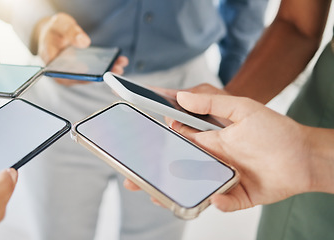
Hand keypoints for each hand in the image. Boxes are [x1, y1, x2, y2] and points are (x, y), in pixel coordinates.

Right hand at [35, 13, 127, 85]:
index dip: (78, 76)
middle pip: (81, 78)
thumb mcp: (60, 25)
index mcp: (52, 65)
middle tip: (113, 70)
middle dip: (99, 75)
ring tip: (120, 65)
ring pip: (90, 76)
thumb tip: (84, 42)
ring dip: (106, 72)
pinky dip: (106, 67)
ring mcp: (74, 73)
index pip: (65, 75)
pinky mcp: (82, 70)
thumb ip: (71, 32)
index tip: (90, 71)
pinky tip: (118, 61)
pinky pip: (95, 71)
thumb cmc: (55, 29)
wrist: (56, 32)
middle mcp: (63, 73)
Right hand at [126, 92, 316, 211]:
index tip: (136, 140)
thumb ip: (212, 101)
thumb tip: (181, 96)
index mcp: (208, 137)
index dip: (156, 138)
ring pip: (190, 188)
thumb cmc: (275, 130)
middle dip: (152, 173)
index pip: (175, 137)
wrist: (306, 156)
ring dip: (173, 194)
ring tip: (158, 197)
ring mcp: (221, 177)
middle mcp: (210, 157)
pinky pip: (221, 203)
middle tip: (133, 179)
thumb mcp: (243, 108)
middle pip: (175, 167)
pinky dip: (218, 203)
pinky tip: (216, 199)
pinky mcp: (236, 195)